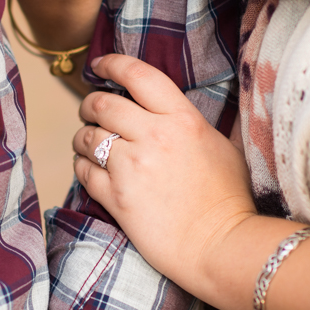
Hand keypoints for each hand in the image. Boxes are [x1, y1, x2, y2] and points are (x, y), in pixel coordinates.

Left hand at [72, 54, 256, 309]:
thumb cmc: (228, 200)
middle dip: (89, 105)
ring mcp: (131, 167)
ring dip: (82, 138)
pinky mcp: (116, 197)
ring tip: (87, 144)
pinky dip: (81, 167)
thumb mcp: (222, 147)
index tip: (99, 66)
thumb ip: (193, 124)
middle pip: (102, 104)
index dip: (112, 65)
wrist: (222, 245)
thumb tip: (174, 110)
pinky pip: (83, 172)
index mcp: (182, 119)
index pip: (138, 76)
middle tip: (89, 111)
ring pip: (87, 137)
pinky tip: (89, 170)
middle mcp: (153, 136)